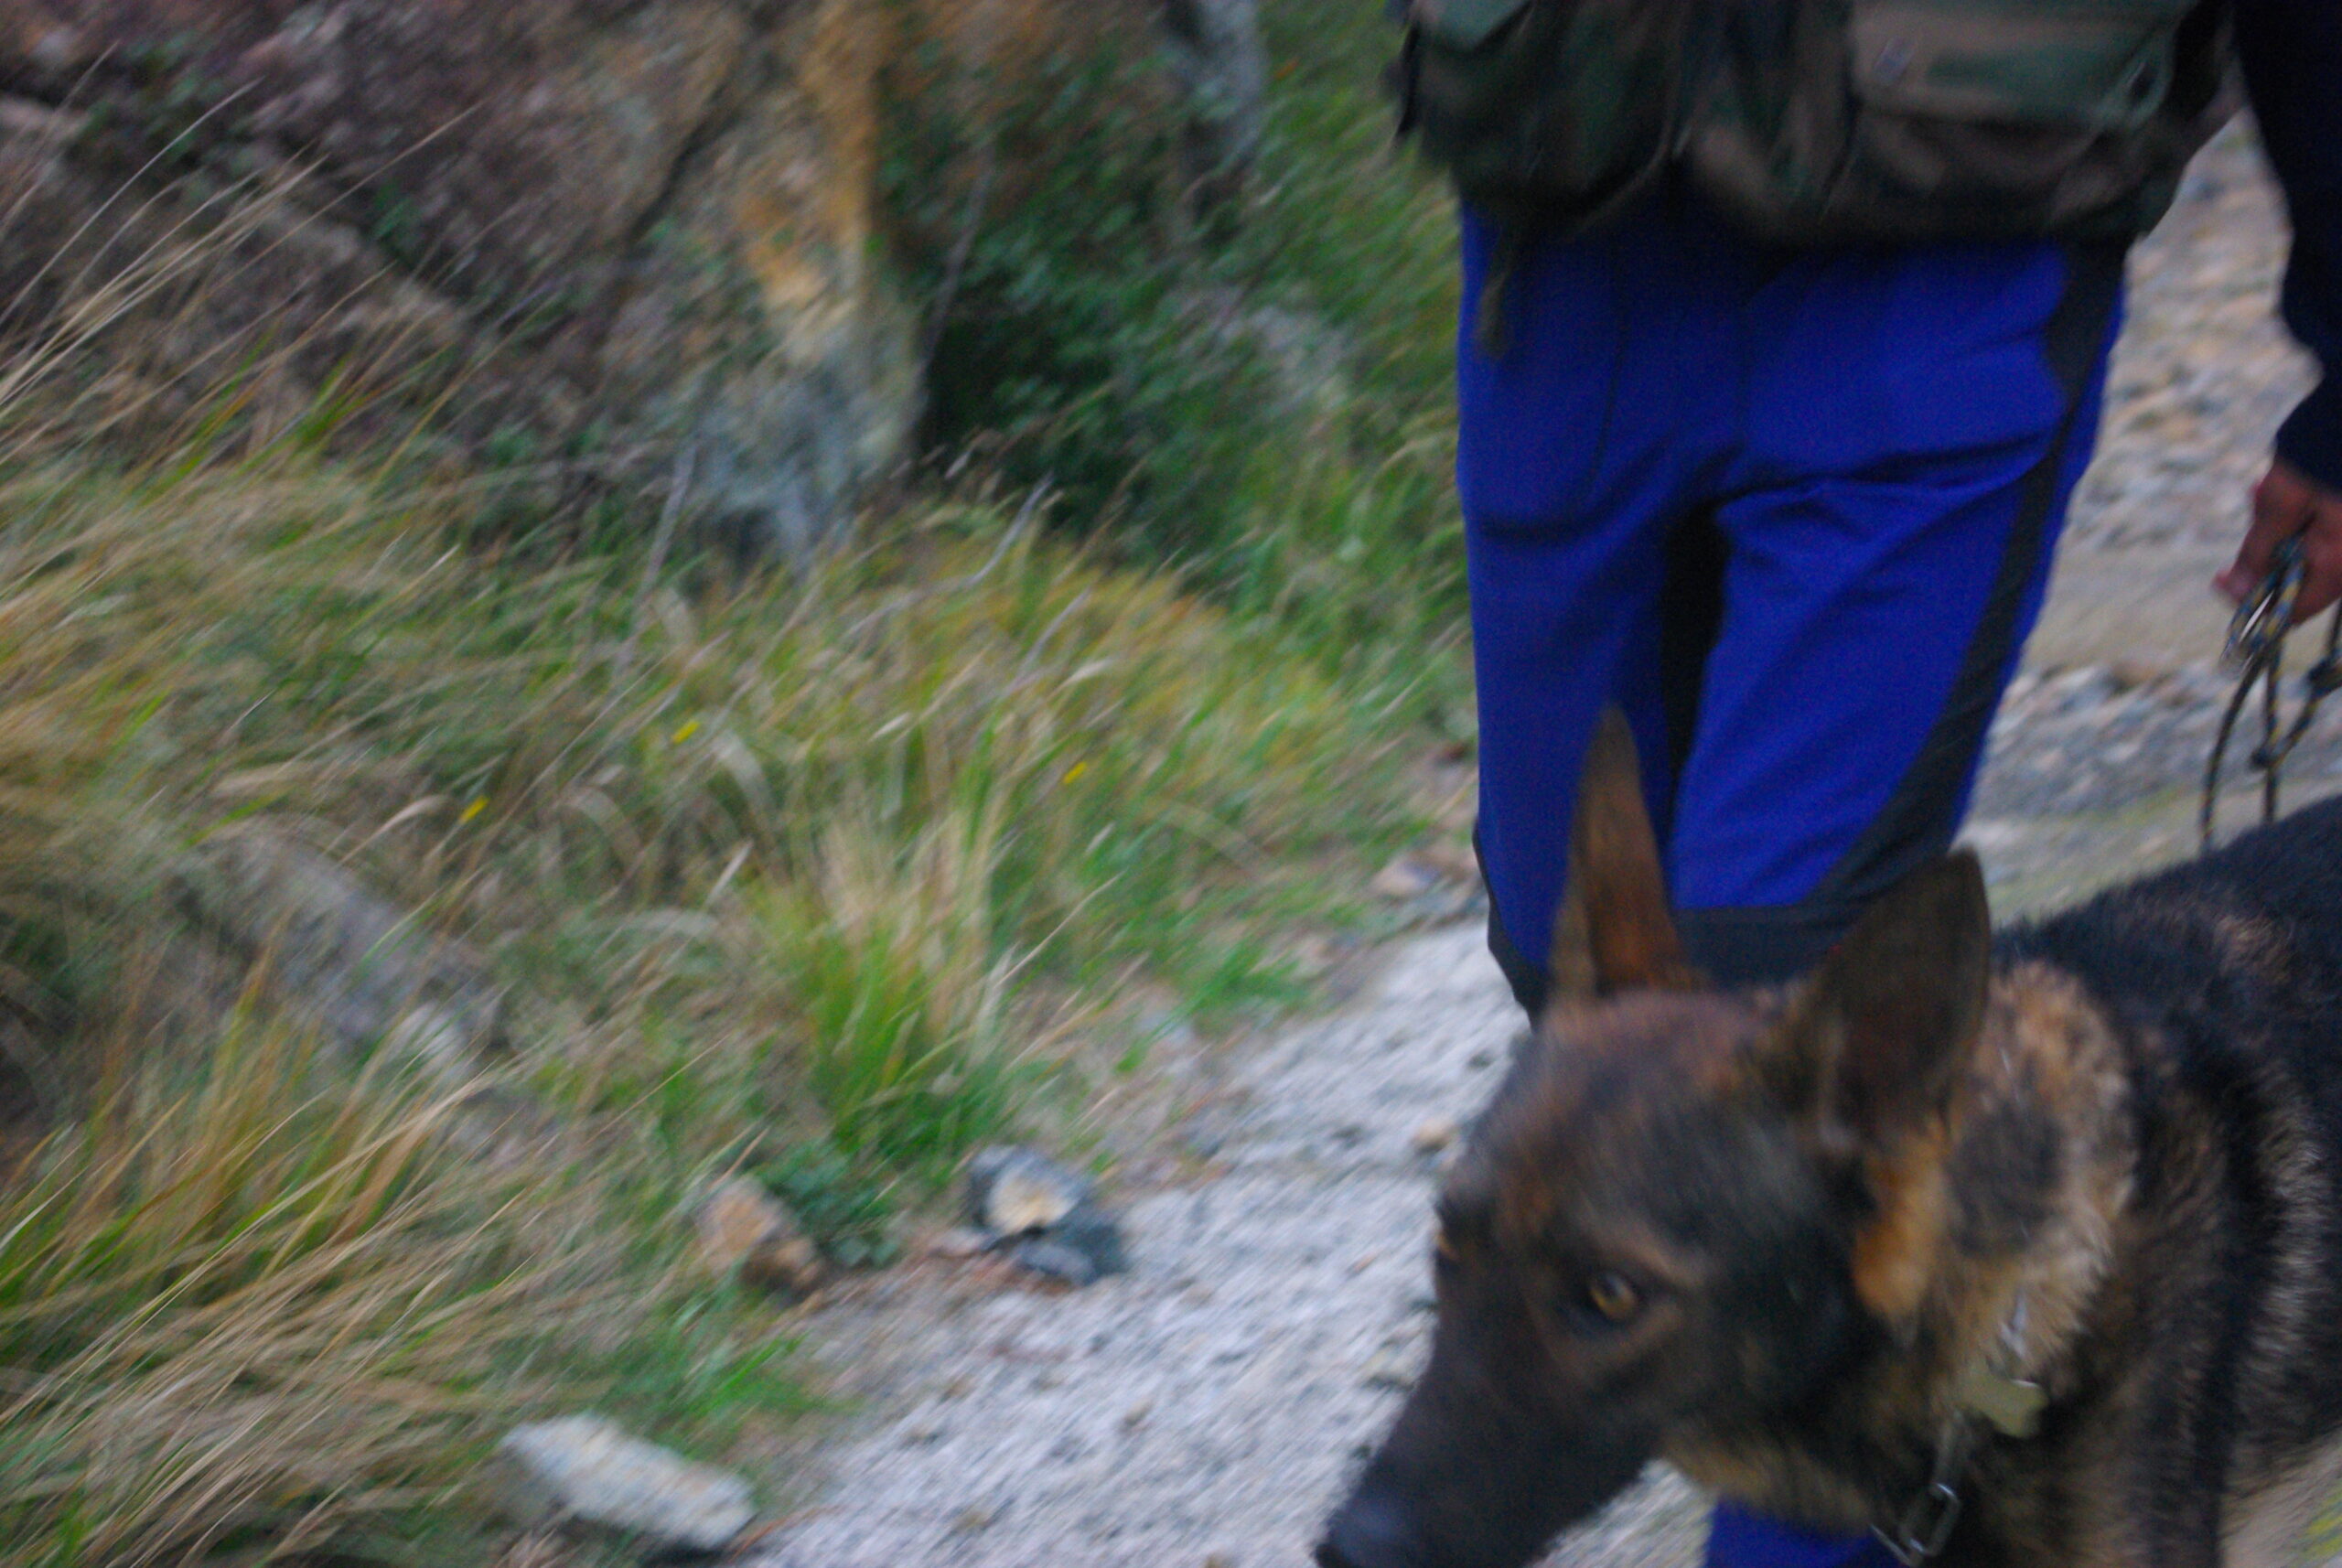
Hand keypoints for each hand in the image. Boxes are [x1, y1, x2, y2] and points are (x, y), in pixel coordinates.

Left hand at [2217, 458, 2341, 621]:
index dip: (2253, 601)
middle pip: (2298, 577)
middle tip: (2258, 499)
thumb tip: (2238, 589)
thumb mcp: (2282, 500)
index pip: (2294, 610)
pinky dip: (2299, 513)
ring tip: (2270, 485)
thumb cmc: (2322, 450)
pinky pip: (2321, 530)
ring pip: (2306, 550)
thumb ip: (2259, 550)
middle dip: (2266, 546)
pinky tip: (2283, 481)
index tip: (2221, 577)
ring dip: (2280, 524)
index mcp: (2339, 562)